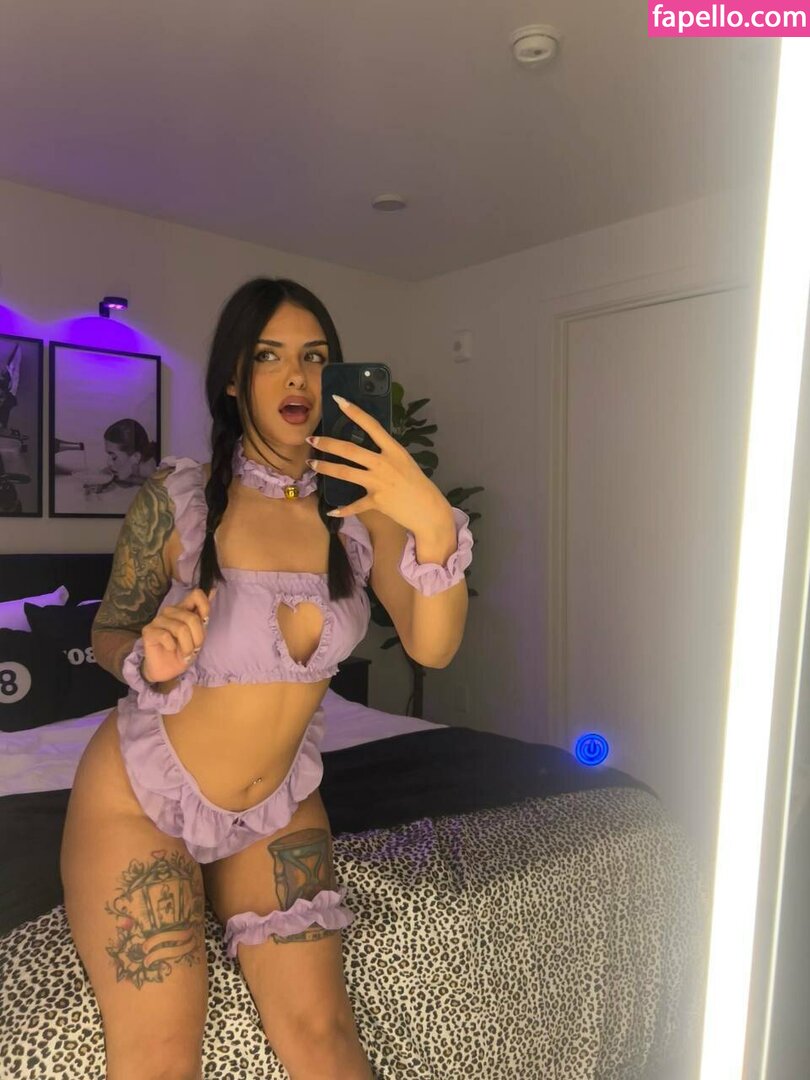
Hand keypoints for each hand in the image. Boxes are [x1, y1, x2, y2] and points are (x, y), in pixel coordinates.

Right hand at [141, 587, 216, 683]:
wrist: (167, 669)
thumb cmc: (183, 651)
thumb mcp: (198, 634)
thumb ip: (203, 614)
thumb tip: (214, 590)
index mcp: (183, 609)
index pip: (196, 595)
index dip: (205, 607)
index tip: (205, 622)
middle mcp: (170, 611)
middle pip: (191, 618)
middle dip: (198, 638)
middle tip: (194, 649)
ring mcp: (158, 620)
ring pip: (181, 629)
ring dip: (187, 646)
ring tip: (185, 653)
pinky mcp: (148, 631)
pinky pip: (166, 636)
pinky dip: (173, 647)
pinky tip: (171, 649)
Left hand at [305, 396, 450, 532]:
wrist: (428, 510)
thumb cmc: (417, 484)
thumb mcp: (404, 462)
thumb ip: (386, 455)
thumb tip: (368, 450)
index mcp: (393, 450)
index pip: (371, 426)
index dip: (354, 412)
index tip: (338, 400)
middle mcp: (384, 463)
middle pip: (350, 450)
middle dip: (328, 444)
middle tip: (312, 440)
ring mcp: (379, 482)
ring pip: (345, 472)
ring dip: (326, 468)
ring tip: (311, 465)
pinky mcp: (376, 501)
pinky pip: (354, 505)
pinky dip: (342, 510)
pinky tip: (332, 511)